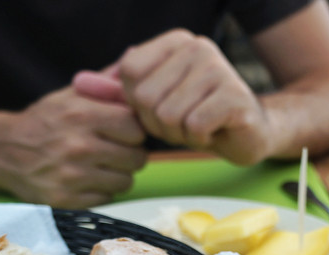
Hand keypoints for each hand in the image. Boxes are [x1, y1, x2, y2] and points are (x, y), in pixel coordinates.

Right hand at [0, 86, 146, 207]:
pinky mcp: (66, 201)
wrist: (3, 150)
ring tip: (100, 164)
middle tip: (114, 150)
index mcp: (81, 115)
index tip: (122, 131)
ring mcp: (71, 176)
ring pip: (125, 182)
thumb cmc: (46, 120)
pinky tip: (86, 179)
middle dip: (130, 154)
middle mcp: (77, 146)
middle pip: (137, 158)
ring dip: (118, 175)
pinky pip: (107, 200)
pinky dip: (101, 192)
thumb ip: (106, 80)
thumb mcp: (71, 94)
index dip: (134, 131)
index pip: (136, 128)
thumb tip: (135, 56)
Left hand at [76, 30, 274, 165]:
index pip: (130, 73)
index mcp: (176, 42)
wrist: (250, 131)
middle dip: (160, 123)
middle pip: (146, 98)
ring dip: (180, 133)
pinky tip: (214, 131)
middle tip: (184, 122)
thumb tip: (78, 84)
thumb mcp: (153, 101)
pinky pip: (194, 126)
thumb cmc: (199, 115)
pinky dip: (199, 138)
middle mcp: (198, 48)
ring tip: (199, 126)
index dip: (138, 103)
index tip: (162, 106)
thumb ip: (116, 92)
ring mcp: (219, 70)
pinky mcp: (235, 97)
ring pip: (169, 115)